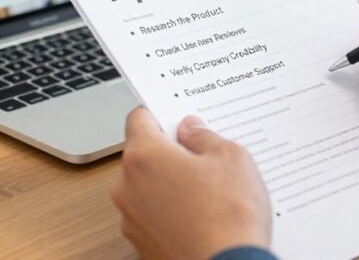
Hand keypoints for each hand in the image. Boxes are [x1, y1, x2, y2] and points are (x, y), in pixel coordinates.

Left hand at [112, 108, 270, 259]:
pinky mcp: (141, 244)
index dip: (161, 114)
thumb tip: (192, 130)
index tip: (178, 119)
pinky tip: (203, 216)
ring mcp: (131, 219)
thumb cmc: (229, 217)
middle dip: (171, 153)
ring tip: (209, 193)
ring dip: (171, 184)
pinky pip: (153, 215)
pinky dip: (172, 211)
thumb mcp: (231, 157)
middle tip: (205, 158)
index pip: (139, 118)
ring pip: (148, 187)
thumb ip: (205, 136)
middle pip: (143, 155)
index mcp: (144, 156)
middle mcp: (127, 187)